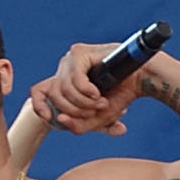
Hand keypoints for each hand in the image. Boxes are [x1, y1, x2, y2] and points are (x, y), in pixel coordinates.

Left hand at [27, 42, 149, 138]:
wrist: (140, 80)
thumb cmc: (119, 97)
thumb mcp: (97, 119)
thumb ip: (78, 125)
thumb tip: (60, 119)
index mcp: (65, 82)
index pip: (38, 91)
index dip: (39, 106)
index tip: (49, 118)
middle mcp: (65, 69)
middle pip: (54, 96)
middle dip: (75, 110)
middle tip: (96, 111)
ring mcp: (71, 60)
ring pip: (64, 90)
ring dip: (84, 103)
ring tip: (101, 102)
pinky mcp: (79, 53)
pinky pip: (75, 79)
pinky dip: (87, 91)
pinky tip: (98, 93)